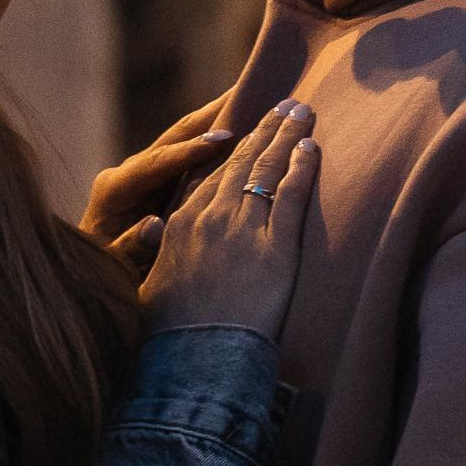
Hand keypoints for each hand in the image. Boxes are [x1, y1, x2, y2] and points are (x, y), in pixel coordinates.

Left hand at [83, 95, 236, 276]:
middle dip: (210, 115)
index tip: (223, 138)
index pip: (158, 163)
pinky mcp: (160, 181)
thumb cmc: (105, 276)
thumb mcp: (114, 267)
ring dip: (217, 119)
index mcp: (116, 189)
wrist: (92, 277)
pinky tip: (245, 129)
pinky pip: (192, 154)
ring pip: (186, 139)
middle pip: (175, 137)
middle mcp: (131, 172)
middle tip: (246, 91)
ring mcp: (146, 173)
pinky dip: (216, 140)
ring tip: (252, 97)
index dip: (190, 150)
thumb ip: (131, 246)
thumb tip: (153, 225)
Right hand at [136, 101, 315, 340]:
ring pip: (267, 168)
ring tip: (302, 111)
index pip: (211, 175)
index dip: (233, 149)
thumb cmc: (169, 337)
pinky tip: (312, 148)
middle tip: (285, 104)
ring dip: (286, 135)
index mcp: (180, 224)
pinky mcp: (275, 247)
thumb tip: (158, 242)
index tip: (246, 128)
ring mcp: (243, 229)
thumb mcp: (153, 288)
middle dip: (266, 129)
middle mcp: (210, 217)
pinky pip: (292, 195)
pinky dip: (303, 167)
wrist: (193, 362)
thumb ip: (161, 259)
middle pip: (242, 161)